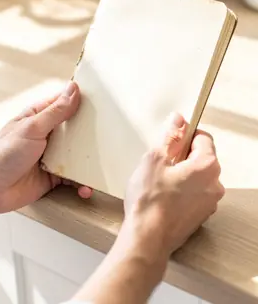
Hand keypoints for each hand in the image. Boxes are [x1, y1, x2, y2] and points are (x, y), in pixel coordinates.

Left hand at [0, 81, 91, 214]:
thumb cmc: (2, 154)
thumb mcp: (32, 128)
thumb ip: (55, 111)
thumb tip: (73, 90)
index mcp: (40, 116)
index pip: (65, 102)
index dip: (82, 101)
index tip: (102, 102)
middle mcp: (48, 133)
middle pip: (76, 128)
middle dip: (91, 132)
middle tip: (110, 133)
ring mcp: (52, 154)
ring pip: (78, 153)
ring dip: (89, 160)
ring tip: (100, 164)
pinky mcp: (54, 175)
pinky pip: (74, 176)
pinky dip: (81, 182)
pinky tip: (85, 186)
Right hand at [123, 113, 223, 270]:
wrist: (146, 239)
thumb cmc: (149, 202)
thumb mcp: (154, 158)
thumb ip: (169, 136)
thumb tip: (178, 120)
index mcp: (207, 166)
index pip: (202, 137)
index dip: (184, 133)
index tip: (171, 137)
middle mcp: (214, 184)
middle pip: (201, 156)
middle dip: (181, 154)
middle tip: (160, 161)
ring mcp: (209, 202)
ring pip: (196, 175)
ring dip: (181, 172)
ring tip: (159, 180)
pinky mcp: (201, 215)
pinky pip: (194, 192)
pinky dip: (182, 188)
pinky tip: (163, 194)